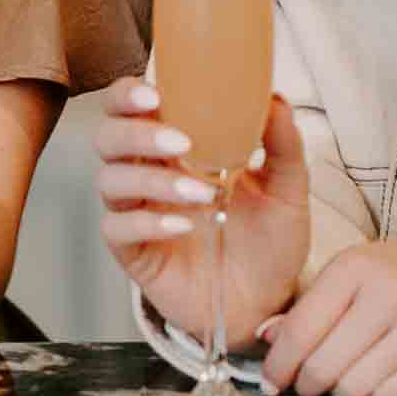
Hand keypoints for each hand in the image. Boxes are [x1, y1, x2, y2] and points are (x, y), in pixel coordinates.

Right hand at [95, 82, 308, 353]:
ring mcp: (136, 212)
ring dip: (153, 180)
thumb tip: (275, 98)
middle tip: (181, 142)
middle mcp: (147, 174)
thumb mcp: (287, 191)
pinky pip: (118, 227)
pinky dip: (149, 222)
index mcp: (174, 149)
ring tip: (201, 193)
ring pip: (111, 179)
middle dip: (136, 132)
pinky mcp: (133, 251)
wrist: (268, 302)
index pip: (131, 107)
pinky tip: (182, 226)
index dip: (129, 94)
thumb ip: (282, 144)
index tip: (156, 93)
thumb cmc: (269, 242)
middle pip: (109, 136)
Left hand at [261, 237, 396, 395]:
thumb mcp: (348, 273)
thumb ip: (308, 306)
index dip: (279, 363)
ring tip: (343, 375)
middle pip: (325, 365)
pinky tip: (373, 378)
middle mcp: (387, 296)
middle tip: (304, 384)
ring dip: (340, 390)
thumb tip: (266, 338)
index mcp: (356, 268)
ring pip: (354, 387)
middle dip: (306, 383)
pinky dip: (373, 395)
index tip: (270, 381)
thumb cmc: (394, 273)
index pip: (303, 329)